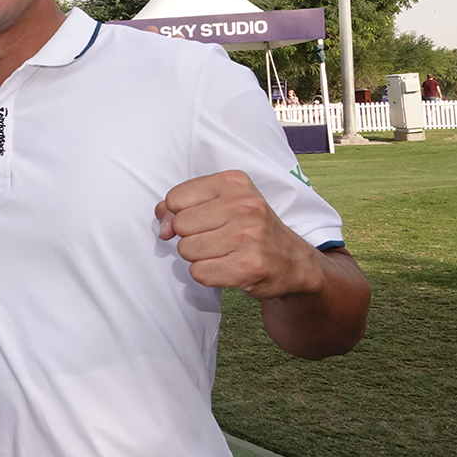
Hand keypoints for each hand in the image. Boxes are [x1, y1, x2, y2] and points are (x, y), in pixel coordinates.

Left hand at [155, 170, 323, 299]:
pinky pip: (199, 273)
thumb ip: (181, 207)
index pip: (175, 198)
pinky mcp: (248, 266)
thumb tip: (163, 228)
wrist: (292, 262)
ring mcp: (249, 236)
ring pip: (187, 250)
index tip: (200, 219)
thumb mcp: (220, 203)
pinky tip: (227, 267)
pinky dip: (207, 274)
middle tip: (217, 238)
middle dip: (190, 236)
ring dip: (199, 257)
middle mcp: (244, 206)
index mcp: (234, 182)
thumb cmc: (249, 229)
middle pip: (180, 225)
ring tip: (223, 252)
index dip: (179, 214)